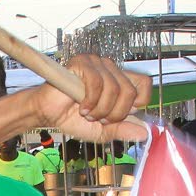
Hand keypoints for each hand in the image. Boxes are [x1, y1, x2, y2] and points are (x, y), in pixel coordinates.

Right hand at [33, 53, 151, 143]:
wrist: (50, 115)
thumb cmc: (74, 119)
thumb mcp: (104, 131)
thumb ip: (123, 130)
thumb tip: (145, 133)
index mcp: (119, 81)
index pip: (144, 84)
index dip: (138, 103)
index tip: (122, 115)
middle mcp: (110, 69)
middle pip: (130, 91)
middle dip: (115, 113)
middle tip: (99, 119)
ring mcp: (97, 63)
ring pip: (113, 88)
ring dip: (100, 110)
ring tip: (87, 114)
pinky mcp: (83, 63)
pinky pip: (97, 83)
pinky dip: (90, 101)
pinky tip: (82, 107)